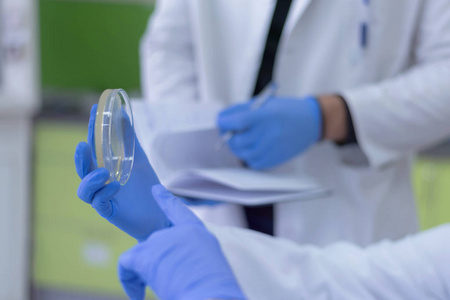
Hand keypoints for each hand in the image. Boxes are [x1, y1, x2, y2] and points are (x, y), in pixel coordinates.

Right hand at [74, 105, 170, 240]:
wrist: (161, 213)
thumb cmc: (147, 187)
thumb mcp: (139, 159)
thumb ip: (130, 138)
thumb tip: (123, 113)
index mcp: (105, 167)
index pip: (94, 146)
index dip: (92, 129)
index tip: (94, 109)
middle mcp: (100, 182)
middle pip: (83, 168)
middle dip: (81, 157)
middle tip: (83, 145)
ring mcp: (103, 197)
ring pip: (85, 189)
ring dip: (91, 179)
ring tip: (104, 172)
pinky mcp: (109, 211)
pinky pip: (99, 202)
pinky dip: (105, 192)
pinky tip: (116, 185)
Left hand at [118, 185, 246, 299]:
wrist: (211, 296)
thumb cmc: (215, 289)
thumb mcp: (208, 264)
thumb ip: (189, 256)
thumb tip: (169, 266)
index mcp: (198, 232)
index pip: (178, 211)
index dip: (166, 200)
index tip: (156, 190)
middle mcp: (179, 231)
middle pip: (156, 243)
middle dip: (155, 264)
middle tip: (164, 287)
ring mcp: (162, 240)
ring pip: (141, 254)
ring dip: (143, 274)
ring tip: (151, 294)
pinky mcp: (147, 255)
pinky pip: (127, 263)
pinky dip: (128, 281)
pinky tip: (137, 296)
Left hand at [217, 96, 321, 169]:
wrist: (311, 121)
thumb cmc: (285, 109)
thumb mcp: (264, 103)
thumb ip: (241, 109)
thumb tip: (221, 119)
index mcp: (265, 116)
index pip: (237, 122)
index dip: (224, 122)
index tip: (220, 121)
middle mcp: (269, 133)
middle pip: (237, 141)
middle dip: (229, 136)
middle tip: (230, 131)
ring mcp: (272, 148)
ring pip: (243, 154)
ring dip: (238, 147)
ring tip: (243, 138)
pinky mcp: (275, 159)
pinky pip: (253, 162)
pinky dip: (248, 156)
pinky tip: (253, 147)